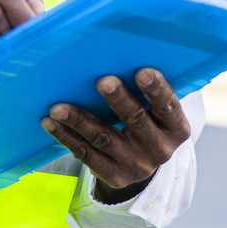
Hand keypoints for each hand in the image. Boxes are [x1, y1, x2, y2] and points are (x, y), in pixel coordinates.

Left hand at [41, 68, 191, 203]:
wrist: (143, 165)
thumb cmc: (148, 120)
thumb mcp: (158, 112)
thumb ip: (148, 89)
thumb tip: (120, 50)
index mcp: (176, 128)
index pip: (168, 106)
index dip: (156, 90)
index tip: (142, 72)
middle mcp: (160, 149)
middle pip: (135, 120)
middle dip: (118, 100)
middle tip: (102, 81)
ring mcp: (136, 165)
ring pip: (104, 138)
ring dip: (79, 120)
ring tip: (57, 106)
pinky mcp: (113, 176)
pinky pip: (85, 154)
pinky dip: (66, 136)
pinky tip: (50, 122)